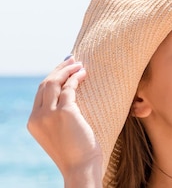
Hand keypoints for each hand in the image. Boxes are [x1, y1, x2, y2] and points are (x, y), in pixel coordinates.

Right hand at [27, 56, 102, 185]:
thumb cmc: (77, 153)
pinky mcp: (65, 112)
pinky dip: (76, 78)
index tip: (62, 68)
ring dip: (67, 70)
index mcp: (33, 122)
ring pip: (54, 83)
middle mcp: (37, 116)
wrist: (80, 168)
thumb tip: (70, 97)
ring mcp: (49, 114)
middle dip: (58, 69)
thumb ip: (57, 117)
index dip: (51, 77)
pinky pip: (69, 88)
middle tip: (71, 59)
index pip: (40, 93)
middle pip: (45, 84)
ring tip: (79, 63)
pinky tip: (84, 74)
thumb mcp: (60, 133)